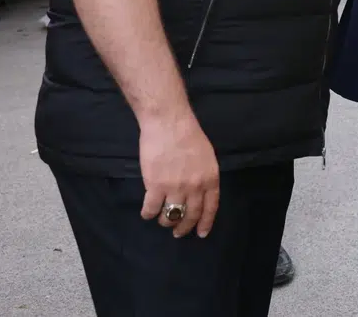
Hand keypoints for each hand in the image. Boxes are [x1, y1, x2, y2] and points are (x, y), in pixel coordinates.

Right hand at [138, 109, 219, 238]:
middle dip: (184, 227)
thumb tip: (200, 193)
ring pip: (171, 216)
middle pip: (191, 215)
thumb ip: (204, 176)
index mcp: (210, 178)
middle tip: (178, 233)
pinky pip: (151, 209)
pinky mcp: (155, 186)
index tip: (201, 233)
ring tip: (162, 221)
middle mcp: (195, 187)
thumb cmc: (189, 135)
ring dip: (166, 222)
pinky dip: (148, 214)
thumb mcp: (207, 157)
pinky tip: (147, 212)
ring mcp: (175, 188)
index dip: (205, 222)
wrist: (169, 124)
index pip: (211, 207)